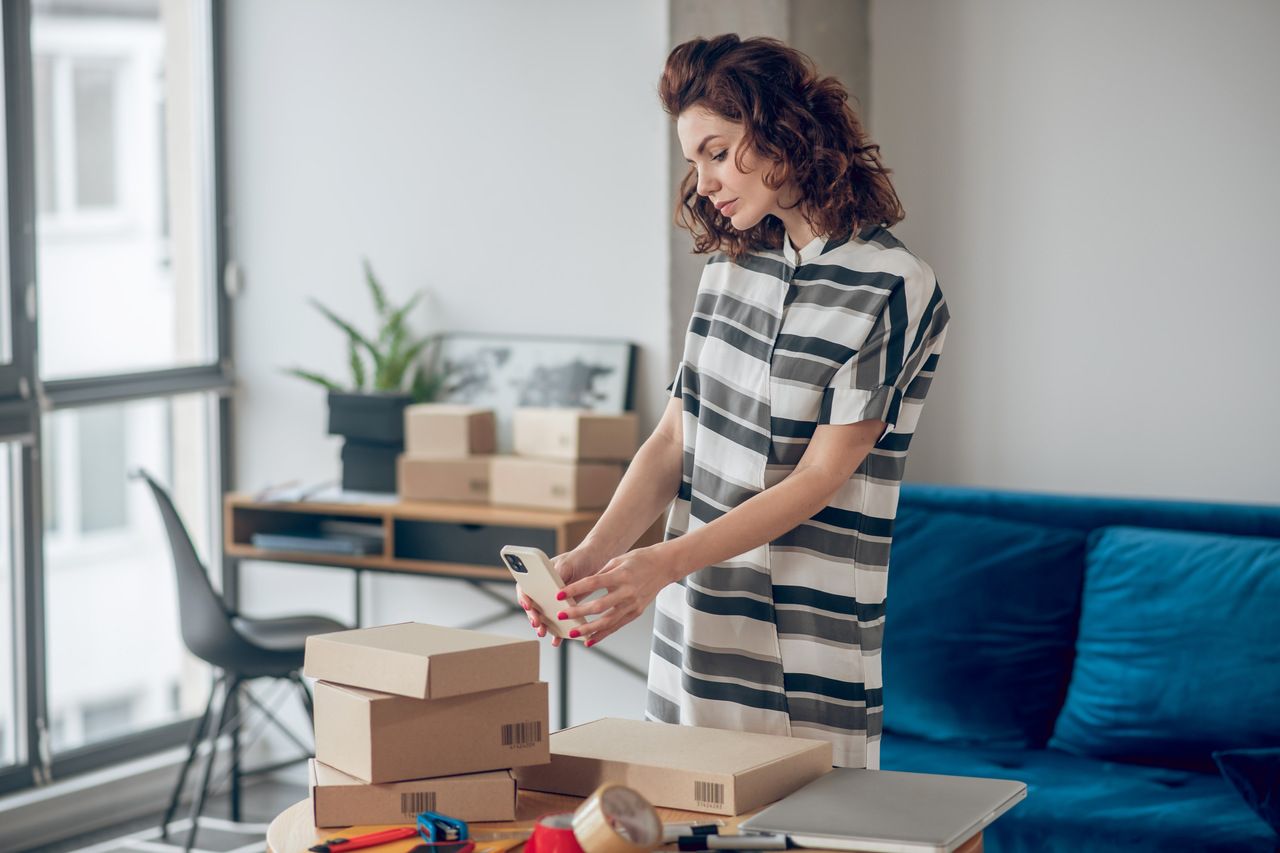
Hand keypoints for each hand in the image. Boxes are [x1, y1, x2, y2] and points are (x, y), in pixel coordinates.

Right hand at [519, 545, 609, 646]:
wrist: (594, 562)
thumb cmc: (577, 559)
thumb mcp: (566, 564)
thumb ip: (557, 576)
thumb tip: (553, 592)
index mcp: (538, 576)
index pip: (525, 588)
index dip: (523, 597)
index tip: (528, 605)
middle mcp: (543, 589)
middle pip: (532, 606)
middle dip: (532, 616)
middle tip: (537, 622)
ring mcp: (553, 600)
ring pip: (543, 616)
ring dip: (542, 626)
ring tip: (543, 632)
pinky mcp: (564, 608)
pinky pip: (558, 622)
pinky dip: (556, 631)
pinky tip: (557, 639)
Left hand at [555, 544, 683, 646]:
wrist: (664, 566)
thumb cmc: (639, 560)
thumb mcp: (618, 560)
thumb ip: (600, 573)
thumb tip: (580, 586)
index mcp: (621, 575)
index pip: (593, 583)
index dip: (575, 589)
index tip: (559, 594)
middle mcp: (627, 592)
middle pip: (599, 606)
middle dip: (578, 612)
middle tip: (561, 616)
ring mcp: (633, 605)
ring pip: (607, 621)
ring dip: (588, 629)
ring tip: (572, 633)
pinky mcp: (636, 613)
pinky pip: (617, 626)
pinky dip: (602, 634)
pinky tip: (589, 640)